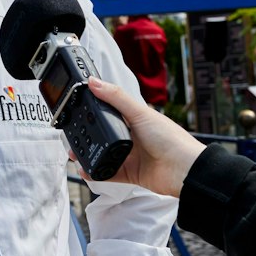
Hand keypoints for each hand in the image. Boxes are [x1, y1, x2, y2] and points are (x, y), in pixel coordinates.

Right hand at [86, 76, 206, 197]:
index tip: (77, 107)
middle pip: (104, 134)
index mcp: (136, 119)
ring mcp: (130, 156)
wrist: (183, 170)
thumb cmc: (171, 139)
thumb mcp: (140, 113)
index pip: (110, 111)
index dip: (94, 109)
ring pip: (102, 154)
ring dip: (88, 153)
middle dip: (87, 134)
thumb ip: (116, 97)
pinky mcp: (129, 173)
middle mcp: (132, 137)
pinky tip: (86, 169)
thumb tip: (94, 82)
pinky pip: (108, 173)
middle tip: (71, 133)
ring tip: (74, 152)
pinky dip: (96, 172)